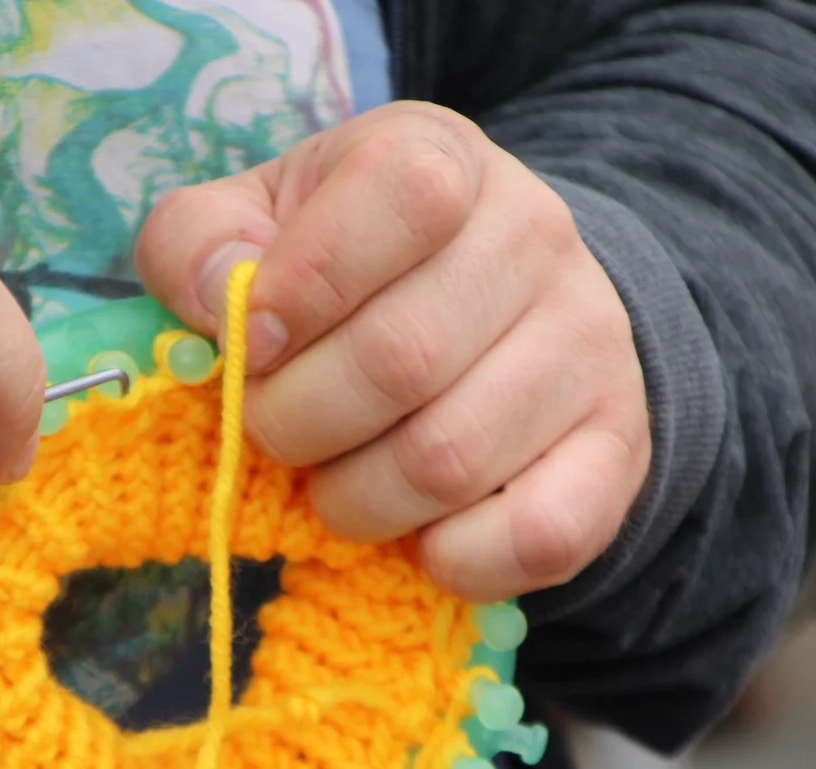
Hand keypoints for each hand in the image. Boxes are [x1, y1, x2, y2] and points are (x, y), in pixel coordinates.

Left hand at [136, 102, 648, 601]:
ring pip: (449, 461)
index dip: (301, 287)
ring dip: (357, 500)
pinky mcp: (618, 450)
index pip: (400, 197)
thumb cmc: (345, 270)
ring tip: (339, 481)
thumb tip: (218, 299)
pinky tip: (420, 538)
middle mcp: (537, 237)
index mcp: (444, 161)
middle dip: (298, 422)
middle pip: (400, 358)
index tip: (251, 347)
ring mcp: (590, 345)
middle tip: (275, 434)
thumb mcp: (255, 224)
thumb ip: (197, 244)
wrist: (498, 309)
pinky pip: (536, 535)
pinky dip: (453, 560)